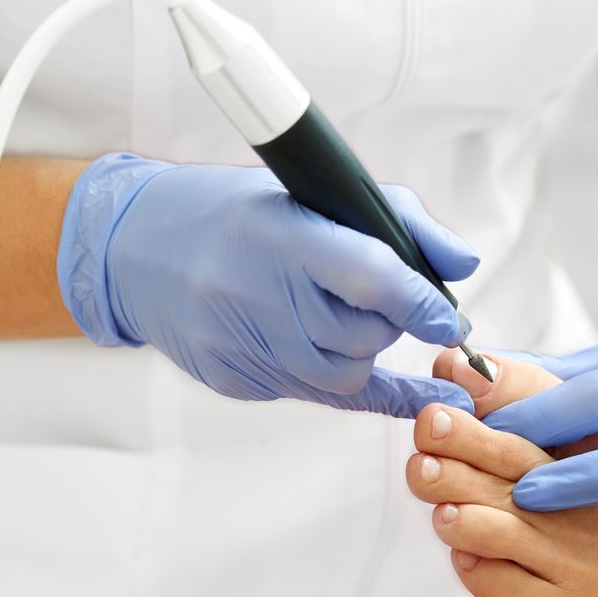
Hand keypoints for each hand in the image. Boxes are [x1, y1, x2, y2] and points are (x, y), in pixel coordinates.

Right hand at [57, 153, 477, 416]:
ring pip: (345, 373)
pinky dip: (372, 396)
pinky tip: (418, 404)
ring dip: (367, 349)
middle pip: (362, 332)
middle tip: (384, 298)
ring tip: (348, 317)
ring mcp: (240, 344)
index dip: (419, 303)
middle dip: (391, 320)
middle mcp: (257, 294)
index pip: (369, 276)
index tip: (450, 319)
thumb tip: (463, 268)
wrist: (134, 249)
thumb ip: (399, 221)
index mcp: (280, 234)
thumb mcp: (311, 192)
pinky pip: (319, 396)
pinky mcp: (234, 379)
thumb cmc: (233, 211)